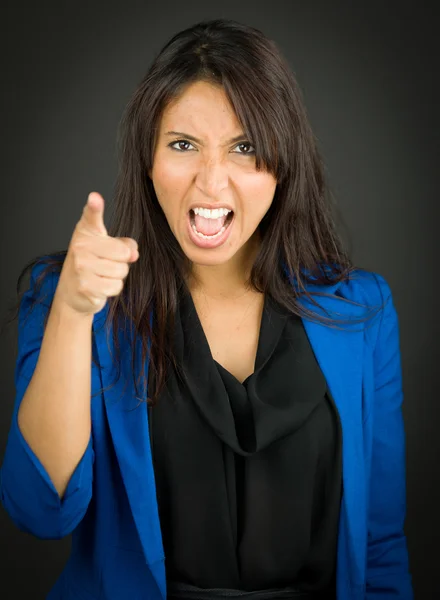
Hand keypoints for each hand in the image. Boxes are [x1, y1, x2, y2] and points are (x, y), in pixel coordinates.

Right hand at [54, 192, 137, 315]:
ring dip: (117, 277)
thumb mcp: (105, 247)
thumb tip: (134, 253)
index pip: (91, 216)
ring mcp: (81, 266)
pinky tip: (99, 286)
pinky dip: (112, 289)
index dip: (94, 207)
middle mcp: (80, 246)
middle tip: (105, 263)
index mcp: (86, 232)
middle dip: (121, 261)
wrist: (71, 292)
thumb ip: (123, 244)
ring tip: (101, 275)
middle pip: (123, 252)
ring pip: (121, 271)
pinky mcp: (86, 286)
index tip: (95, 198)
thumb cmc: (91, 264)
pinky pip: (116, 286)